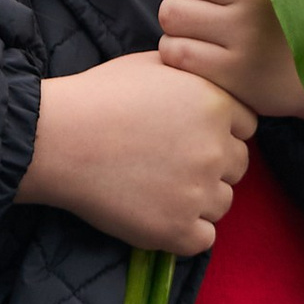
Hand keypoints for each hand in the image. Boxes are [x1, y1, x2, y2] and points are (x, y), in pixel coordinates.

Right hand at [15, 50, 255, 254]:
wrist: (57, 139)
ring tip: (157, 187)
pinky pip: (202, 239)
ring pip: (222, 203)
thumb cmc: (98, 96)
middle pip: (237, 166)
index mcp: (216, 105)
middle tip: (169, 162)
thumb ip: (193, 73)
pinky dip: (183, 232)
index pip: (246, 127)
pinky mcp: (176, 229)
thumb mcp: (153, 64)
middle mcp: (216, 149)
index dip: (217, 130)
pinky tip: (156, 213)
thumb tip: (208, 74)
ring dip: (198, 199)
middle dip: (211, 164)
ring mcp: (198, 193)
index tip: (185, 134)